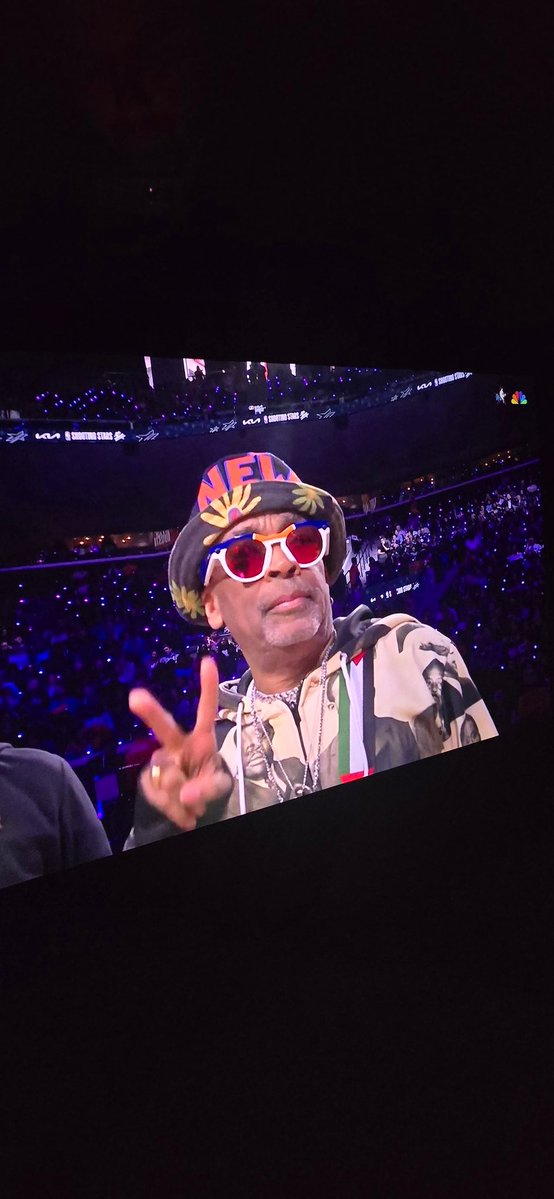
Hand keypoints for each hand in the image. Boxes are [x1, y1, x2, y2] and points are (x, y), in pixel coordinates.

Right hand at [128, 657, 231, 831]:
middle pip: (164, 725)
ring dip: (182, 795)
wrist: (188, 805)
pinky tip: (181, 809)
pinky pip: (158, 795)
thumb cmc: (205, 781)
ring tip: (191, 800)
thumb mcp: (216, 785)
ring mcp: (160, 761)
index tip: (208, 661)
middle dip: (150, 710)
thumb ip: (208, 787)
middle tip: (136, 697)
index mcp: (200, 739)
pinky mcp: (147, 780)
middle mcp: (177, 744)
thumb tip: (187, 795)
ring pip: (167, 774)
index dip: (207, 687)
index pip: (205, 710)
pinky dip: (173, 808)